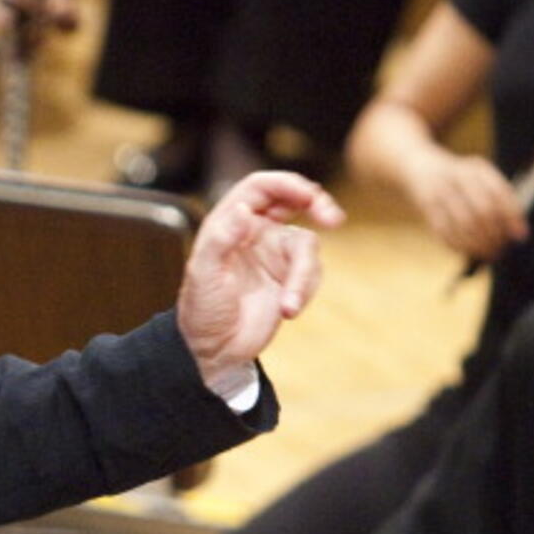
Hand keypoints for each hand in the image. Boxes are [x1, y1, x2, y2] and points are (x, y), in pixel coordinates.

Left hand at [176, 169, 345, 393]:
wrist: (214, 349)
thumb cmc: (201, 310)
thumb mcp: (202, 274)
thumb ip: (221, 240)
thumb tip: (244, 211)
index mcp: (230, 222)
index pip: (260, 188)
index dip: (285, 184)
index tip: (308, 196)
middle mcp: (255, 232)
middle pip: (294, 201)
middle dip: (317, 203)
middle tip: (332, 218)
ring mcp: (275, 255)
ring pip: (307, 246)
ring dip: (304, 276)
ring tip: (289, 305)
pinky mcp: (290, 279)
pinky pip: (311, 273)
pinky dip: (305, 291)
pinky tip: (288, 311)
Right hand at [407, 149, 524, 263]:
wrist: (420, 168)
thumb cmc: (461, 181)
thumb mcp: (480, 180)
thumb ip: (500, 201)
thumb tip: (518, 234)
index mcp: (477, 168)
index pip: (500, 193)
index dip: (512, 217)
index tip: (521, 236)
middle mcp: (458, 177)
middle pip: (482, 211)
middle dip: (494, 235)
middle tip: (500, 250)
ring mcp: (440, 192)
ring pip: (464, 225)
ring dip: (478, 245)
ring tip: (488, 254)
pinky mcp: (426, 207)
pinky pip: (445, 232)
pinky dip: (459, 246)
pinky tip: (468, 251)